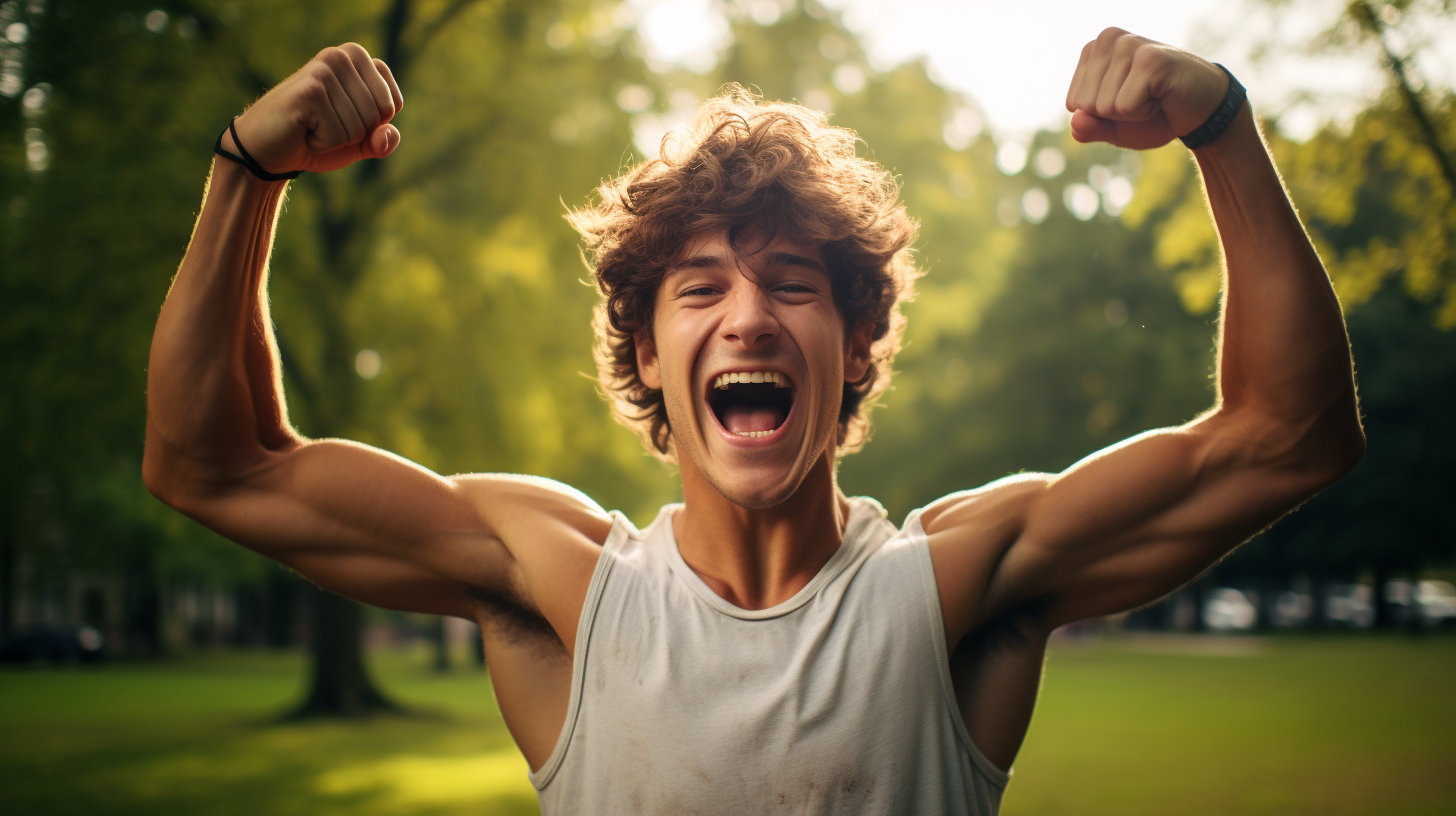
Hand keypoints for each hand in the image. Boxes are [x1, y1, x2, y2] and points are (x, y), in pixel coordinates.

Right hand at [224, 43, 402, 174]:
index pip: (393, 104)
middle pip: (379, 115)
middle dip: (355, 133)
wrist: (267, 148)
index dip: (373, 125)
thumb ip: (384, 140)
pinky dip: (322, 143)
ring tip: (311, 125)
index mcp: (357, 57)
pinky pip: (339, 135)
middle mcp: (341, 56)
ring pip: (360, 127)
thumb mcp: (360, 142)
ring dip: (337, 139)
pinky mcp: (310, 91)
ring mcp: (324, 70)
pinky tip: (302, 129)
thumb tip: (386, 134)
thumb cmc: (315, 138)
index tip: (343, 118)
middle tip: (323, 123)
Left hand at [1066, 28, 1228, 149]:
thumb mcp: (1113, 128)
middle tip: (1144, 98)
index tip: (1129, 100)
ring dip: (1132, 112)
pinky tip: (1162, 95)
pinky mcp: (1150, 59)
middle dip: (1115, 114)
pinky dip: (1144, 112)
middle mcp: (1108, 39)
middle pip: (1085, 105)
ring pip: (1104, 106)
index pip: (1073, 103)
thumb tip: (1075, 120)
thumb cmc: (1155, 116)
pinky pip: (1123, 107)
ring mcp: (1129, 44)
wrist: (1201, 111)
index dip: (1102, 115)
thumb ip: (1088, 127)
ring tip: (1154, 95)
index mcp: (1093, 50)